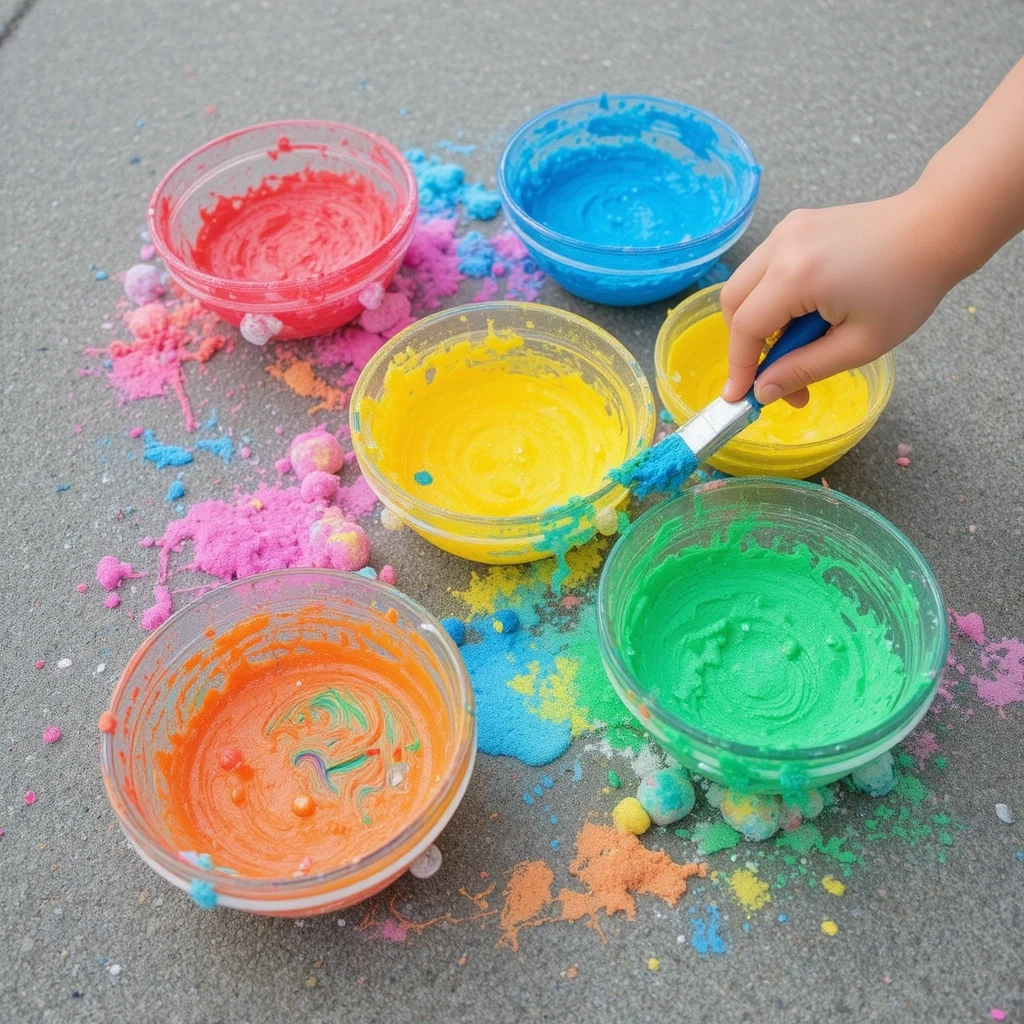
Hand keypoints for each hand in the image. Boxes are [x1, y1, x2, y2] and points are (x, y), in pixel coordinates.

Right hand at [720, 189, 952, 406]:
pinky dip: (769, 297)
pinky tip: (802, 313)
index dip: (739, 366)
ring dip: (756, 320)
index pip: (746, 327)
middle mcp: (782, 245)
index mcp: (797, 275)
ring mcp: (786, 229)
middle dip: (743, 344)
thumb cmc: (908, 288)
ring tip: (795, 343)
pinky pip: (763, 267)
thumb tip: (763, 392)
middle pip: (732, 302)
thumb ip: (804, 370)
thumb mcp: (860, 344)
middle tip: (772, 373)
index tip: (740, 397)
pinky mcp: (795, 224)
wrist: (936, 228)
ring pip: (743, 283)